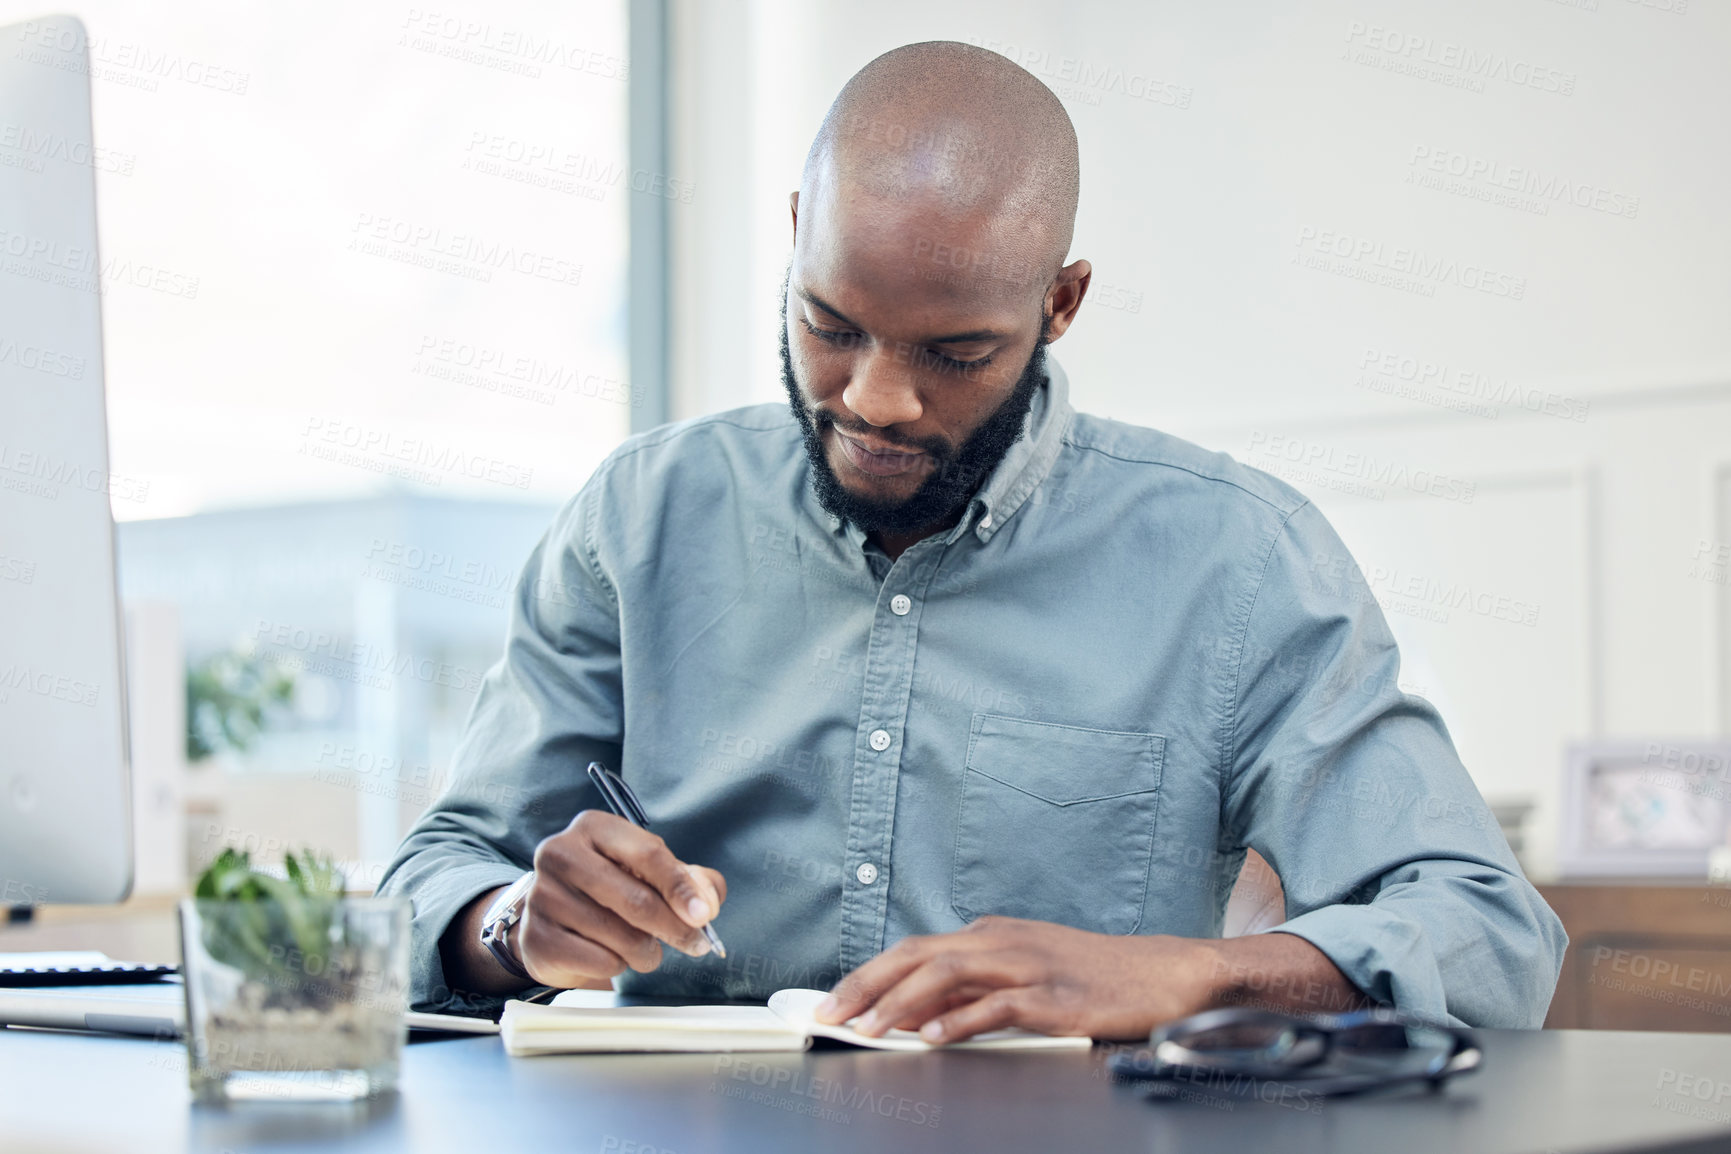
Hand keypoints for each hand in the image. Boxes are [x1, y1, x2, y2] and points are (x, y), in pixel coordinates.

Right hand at [514, 810, 726, 987]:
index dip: (681, 887)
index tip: (704, 916)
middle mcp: (561, 853)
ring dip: (646, 951)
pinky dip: (617, 965)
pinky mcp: (536, 937)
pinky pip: (599, 961)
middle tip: (695, 944)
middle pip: (636, 899)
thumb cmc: (612, 891)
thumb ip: (692, 881)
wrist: (556, 923)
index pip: (648, 853)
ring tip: (644, 948)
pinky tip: (610, 955)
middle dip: (674, 928)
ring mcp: (543, 896)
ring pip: (620, 936)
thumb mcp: (652, 874)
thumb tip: (706, 904)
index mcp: (594, 827)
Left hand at [814, 916, 1220, 1043]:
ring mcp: (1027, 964)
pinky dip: (959, 1020)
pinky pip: (996, 1004)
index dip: (867, 975)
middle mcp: (1002, 940)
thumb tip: (917, 1016)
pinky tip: (934, 1038)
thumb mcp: (1024, 972)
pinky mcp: (1053, 995)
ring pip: (947, 973)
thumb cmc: (1094, 976)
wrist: (1162, 973)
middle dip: (866, 984)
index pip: (913, 950)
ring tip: (870, 1029)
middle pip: (917, 954)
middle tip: (830, 1014)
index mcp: (991, 933)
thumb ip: (972, 990)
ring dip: (901, 1003)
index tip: (834, 1001)